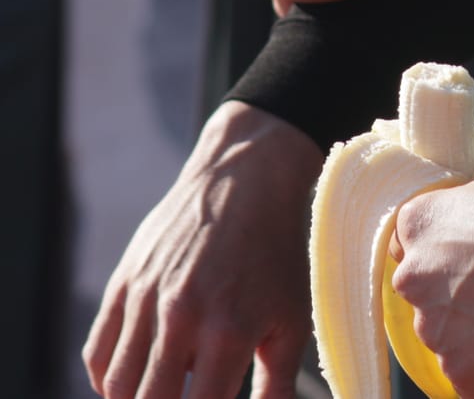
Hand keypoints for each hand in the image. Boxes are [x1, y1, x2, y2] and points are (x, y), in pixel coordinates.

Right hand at [84, 103, 321, 398]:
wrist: (246, 179)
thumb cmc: (279, 252)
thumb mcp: (293, 316)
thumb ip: (277, 381)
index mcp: (229, 329)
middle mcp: (180, 316)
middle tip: (189, 396)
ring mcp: (145, 299)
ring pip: (117, 387)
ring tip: (166, 393)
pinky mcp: (123, 284)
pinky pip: (98, 353)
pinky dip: (110, 378)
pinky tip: (138, 377)